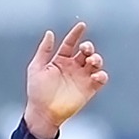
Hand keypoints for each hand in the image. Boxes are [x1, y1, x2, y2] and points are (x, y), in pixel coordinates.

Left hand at [23, 22, 108, 138]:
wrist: (43, 113)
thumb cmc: (37, 91)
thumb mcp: (36, 68)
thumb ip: (44, 50)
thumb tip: (49, 33)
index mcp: (60, 60)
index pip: (70, 43)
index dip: (76, 34)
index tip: (82, 25)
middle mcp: (72, 67)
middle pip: (86, 51)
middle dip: (88, 47)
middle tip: (86, 49)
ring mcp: (81, 77)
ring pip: (96, 62)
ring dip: (97, 58)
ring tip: (91, 61)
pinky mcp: (89, 89)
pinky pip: (100, 79)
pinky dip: (101, 75)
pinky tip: (96, 75)